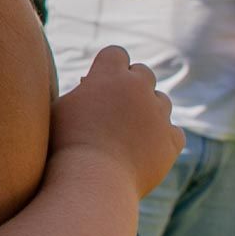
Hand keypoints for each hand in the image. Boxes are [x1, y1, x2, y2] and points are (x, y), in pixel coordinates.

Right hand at [52, 46, 182, 197]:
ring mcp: (159, 115)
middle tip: (115, 107)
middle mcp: (139, 88)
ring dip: (149, 111)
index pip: (116, 54)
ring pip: (162, 101)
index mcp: (110, 74)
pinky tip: (146, 151)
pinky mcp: (171, 142)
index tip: (99, 83)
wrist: (90, 182)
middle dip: (132, 86)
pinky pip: (174, 133)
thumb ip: (80, 92)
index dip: (108, 67)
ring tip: (129, 133)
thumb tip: (89, 85)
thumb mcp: (60, 110)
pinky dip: (163, 139)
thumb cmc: (64, 146)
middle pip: (143, 73)